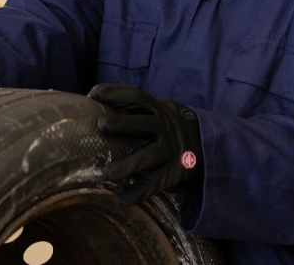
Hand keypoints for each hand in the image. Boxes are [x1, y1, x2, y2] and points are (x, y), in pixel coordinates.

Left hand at [90, 84, 202, 205]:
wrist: (205, 141)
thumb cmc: (166, 125)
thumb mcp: (156, 110)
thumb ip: (130, 107)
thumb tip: (89, 98)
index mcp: (158, 109)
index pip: (137, 97)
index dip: (116, 93)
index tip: (94, 93)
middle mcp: (166, 127)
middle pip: (143, 124)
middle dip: (123, 123)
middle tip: (101, 125)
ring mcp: (172, 150)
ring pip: (150, 156)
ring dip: (128, 165)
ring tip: (108, 173)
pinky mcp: (177, 171)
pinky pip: (156, 183)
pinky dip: (140, 192)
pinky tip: (123, 200)